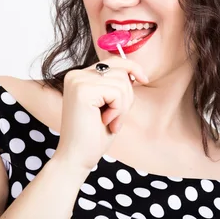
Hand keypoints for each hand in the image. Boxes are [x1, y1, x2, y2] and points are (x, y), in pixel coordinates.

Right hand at [53, 57, 148, 172]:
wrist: (77, 157)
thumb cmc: (93, 135)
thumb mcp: (109, 105)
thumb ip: (115, 85)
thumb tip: (133, 71)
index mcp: (80, 76)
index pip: (112, 61)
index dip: (132, 67)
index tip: (144, 79)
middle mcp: (76, 75)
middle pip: (120, 71)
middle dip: (126, 96)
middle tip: (115, 118)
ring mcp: (78, 81)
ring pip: (121, 82)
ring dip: (122, 107)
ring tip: (109, 121)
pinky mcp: (82, 90)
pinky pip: (117, 92)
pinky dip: (118, 110)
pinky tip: (105, 121)